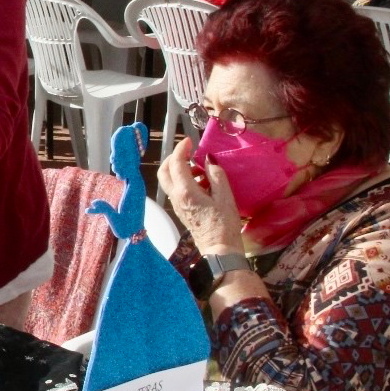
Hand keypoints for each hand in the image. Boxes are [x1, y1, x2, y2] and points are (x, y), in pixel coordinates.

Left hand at [159, 136, 242, 252]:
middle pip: (164, 171)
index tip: (190, 141)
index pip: (177, 163)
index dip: (182, 149)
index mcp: (186, 192)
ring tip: (201, 168)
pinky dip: (184, 180)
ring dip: (179, 169)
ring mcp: (176, 204)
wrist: (219, 250)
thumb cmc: (224, 224)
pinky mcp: (181, 209)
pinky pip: (176, 189)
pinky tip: (202, 182)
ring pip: (168, 180)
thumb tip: (209, 159)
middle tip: (188, 152)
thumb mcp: (225, 197)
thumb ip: (216, 175)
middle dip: (173, 157)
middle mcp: (176, 197)